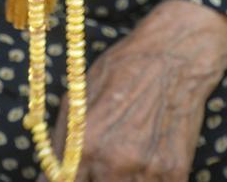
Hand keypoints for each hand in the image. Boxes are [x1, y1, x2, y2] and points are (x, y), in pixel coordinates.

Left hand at [50, 0, 226, 180]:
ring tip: (124, 155)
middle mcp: (116, 164)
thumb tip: (51, 176)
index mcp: (87, 145)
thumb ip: (62, 143)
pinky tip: (146, 156)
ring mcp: (148, 172)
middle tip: (100, 163)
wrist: (176, 57)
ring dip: (120, 180)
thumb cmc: (123, 70)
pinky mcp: (175, 173)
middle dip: (95, 179)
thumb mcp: (79, 97)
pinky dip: (146, 178)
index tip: (71, 177)